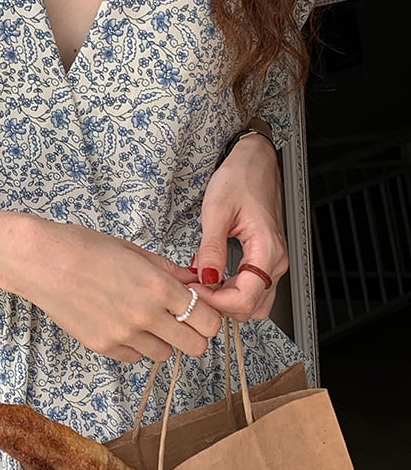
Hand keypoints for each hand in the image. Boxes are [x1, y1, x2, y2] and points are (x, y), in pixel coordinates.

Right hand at [5, 216, 223, 362]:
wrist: (41, 261)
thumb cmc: (85, 248)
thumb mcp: (134, 252)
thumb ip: (169, 272)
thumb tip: (195, 283)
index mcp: (158, 288)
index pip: (208, 321)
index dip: (208, 316)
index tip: (198, 308)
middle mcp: (145, 317)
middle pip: (195, 346)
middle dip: (192, 333)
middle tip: (178, 318)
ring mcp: (123, 336)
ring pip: (165, 354)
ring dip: (162, 340)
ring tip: (144, 319)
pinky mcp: (103, 347)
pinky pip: (135, 357)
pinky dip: (136, 345)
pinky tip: (121, 323)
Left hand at [192, 134, 287, 319]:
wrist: (256, 162)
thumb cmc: (240, 178)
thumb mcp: (217, 210)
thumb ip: (212, 247)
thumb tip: (206, 278)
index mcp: (267, 249)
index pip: (246, 298)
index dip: (217, 302)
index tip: (195, 290)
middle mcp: (276, 261)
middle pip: (251, 307)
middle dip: (220, 304)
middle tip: (194, 288)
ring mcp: (273, 262)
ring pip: (255, 303)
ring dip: (227, 301)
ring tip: (202, 284)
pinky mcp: (266, 260)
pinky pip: (254, 289)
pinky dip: (233, 292)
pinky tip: (214, 279)